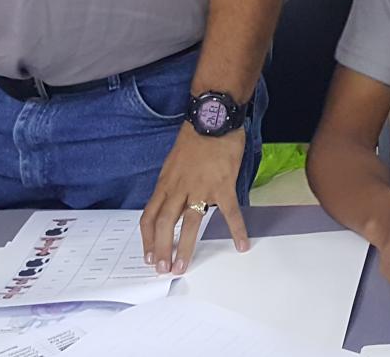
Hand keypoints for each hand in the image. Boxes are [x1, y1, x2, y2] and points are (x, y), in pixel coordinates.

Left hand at [139, 126, 248, 275]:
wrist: (212, 119)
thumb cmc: (194, 138)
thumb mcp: (173, 162)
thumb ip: (172, 185)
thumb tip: (171, 204)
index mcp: (166, 183)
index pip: (149, 216)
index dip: (147, 239)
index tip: (148, 256)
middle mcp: (179, 188)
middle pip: (164, 225)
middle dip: (161, 250)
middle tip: (163, 269)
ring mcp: (200, 188)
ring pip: (189, 224)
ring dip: (185, 248)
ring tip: (183, 266)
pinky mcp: (222, 186)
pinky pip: (229, 212)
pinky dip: (236, 230)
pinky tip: (242, 244)